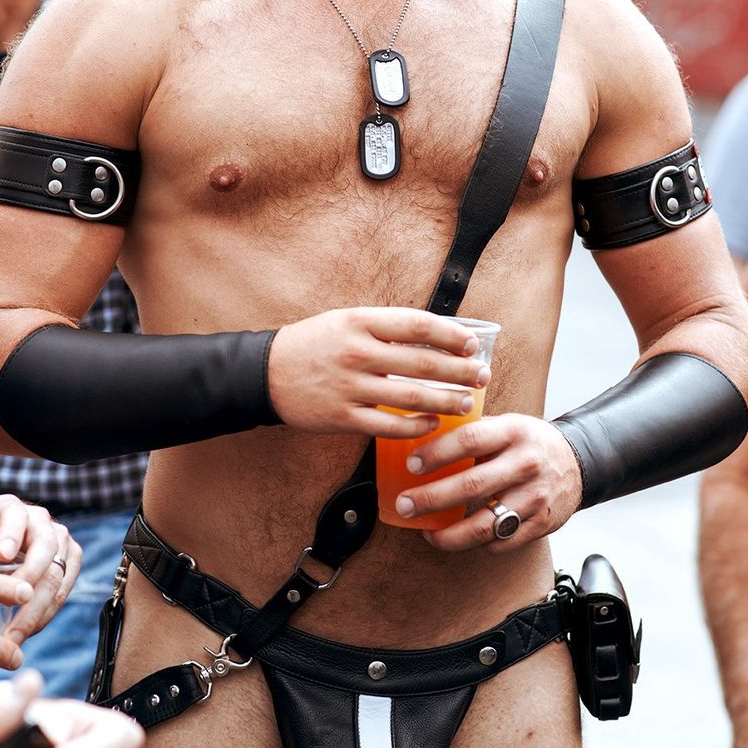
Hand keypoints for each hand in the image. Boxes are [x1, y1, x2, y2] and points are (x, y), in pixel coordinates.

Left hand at [0, 494, 82, 647]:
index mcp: (7, 508)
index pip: (14, 514)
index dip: (11, 533)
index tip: (2, 557)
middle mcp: (38, 519)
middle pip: (44, 548)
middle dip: (28, 587)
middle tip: (11, 619)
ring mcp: (58, 538)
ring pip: (57, 572)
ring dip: (39, 607)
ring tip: (16, 637)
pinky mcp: (69, 558)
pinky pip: (67, 585)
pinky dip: (50, 609)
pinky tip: (29, 631)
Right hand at [268, 308, 490, 437]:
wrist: (265, 373)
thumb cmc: (313, 344)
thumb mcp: (346, 321)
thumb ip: (385, 327)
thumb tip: (435, 336)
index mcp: (360, 321)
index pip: (418, 325)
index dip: (451, 335)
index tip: (472, 344)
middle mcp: (357, 352)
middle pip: (423, 362)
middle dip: (460, 371)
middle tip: (483, 376)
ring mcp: (350, 386)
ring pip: (412, 396)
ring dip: (446, 400)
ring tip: (467, 402)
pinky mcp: (343, 417)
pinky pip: (389, 425)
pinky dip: (415, 426)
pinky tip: (432, 423)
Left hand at [394, 414, 583, 549]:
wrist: (578, 462)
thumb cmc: (528, 442)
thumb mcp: (506, 424)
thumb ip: (472, 430)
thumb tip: (420, 435)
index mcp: (514, 432)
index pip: (469, 440)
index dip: (437, 453)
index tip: (411, 465)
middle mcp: (526, 464)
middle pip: (472, 486)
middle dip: (431, 499)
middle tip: (405, 505)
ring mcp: (535, 497)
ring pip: (485, 525)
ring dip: (449, 534)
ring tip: (427, 532)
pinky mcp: (541, 525)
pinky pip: (501, 543)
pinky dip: (475, 545)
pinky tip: (457, 539)